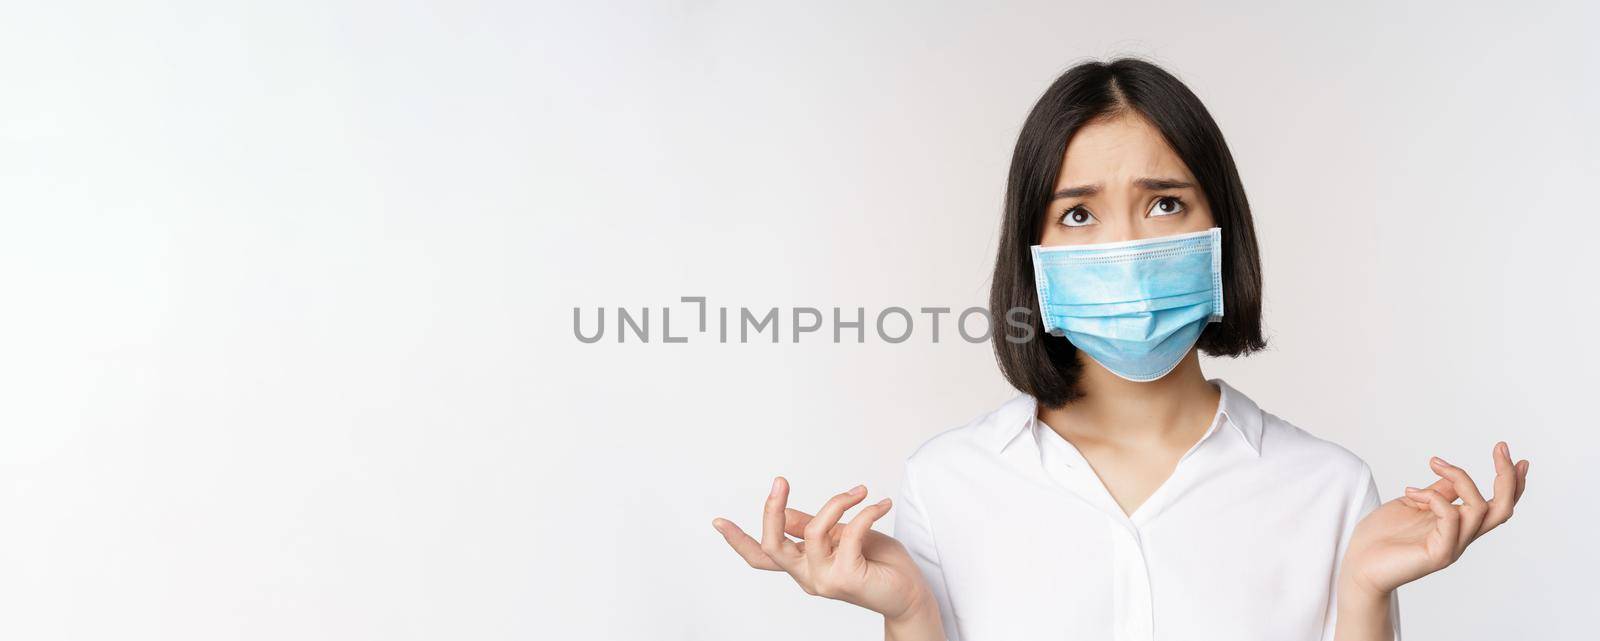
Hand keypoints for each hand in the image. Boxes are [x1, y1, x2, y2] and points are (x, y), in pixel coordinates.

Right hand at [711, 477, 937, 625]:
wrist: (910, 592)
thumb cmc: (879, 564)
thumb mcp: (840, 537)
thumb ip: (812, 528)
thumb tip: (786, 514)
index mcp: (802, 566)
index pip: (762, 556)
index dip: (738, 540)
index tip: (717, 521)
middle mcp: (808, 577)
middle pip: (772, 546)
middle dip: (772, 510)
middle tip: (779, 482)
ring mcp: (825, 581)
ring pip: (814, 532)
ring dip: (838, 502)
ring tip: (860, 492)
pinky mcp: (847, 579)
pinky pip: (850, 532)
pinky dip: (866, 511)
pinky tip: (880, 504)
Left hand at [1342, 442, 1529, 597]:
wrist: (1357, 565)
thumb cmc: (1381, 537)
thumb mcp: (1413, 505)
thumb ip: (1436, 493)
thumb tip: (1452, 474)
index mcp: (1457, 525)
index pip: (1495, 504)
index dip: (1509, 480)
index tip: (1506, 451)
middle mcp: (1460, 536)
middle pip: (1502, 509)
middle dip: (1507, 477)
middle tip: (1500, 448)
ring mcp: (1452, 546)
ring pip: (1480, 510)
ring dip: (1461, 478)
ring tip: (1435, 464)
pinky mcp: (1438, 554)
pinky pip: (1451, 520)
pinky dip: (1436, 499)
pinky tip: (1411, 492)